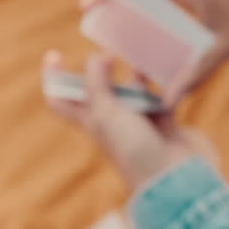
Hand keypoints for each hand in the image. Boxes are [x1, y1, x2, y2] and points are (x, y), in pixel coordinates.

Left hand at [44, 52, 198, 188]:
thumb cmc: (135, 150)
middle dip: (99, 68)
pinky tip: (170, 74)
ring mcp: (139, 122)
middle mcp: (112, 121)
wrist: (176, 179)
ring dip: (135, 75)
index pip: (60, 100)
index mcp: (90, 122)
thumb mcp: (106, 114)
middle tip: (109, 49)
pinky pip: (161, 96)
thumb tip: (96, 56)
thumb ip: (97, 83)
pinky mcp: (164, 122)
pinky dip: (165, 86)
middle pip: (98, 90)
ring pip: (132, 90)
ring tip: (142, 53)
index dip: (53, 78)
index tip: (54, 53)